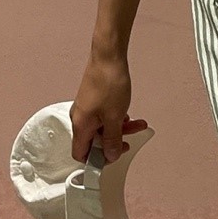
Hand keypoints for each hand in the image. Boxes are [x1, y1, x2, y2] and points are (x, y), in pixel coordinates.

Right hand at [70, 48, 148, 163]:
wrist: (108, 57)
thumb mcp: (115, 118)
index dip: (96, 161)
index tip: (111, 158)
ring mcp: (87, 109)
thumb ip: (112, 139)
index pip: (80, 154)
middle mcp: (80, 118)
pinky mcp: (94, 101)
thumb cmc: (108, 82)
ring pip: (103, 128)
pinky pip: (104, 117)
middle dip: (114, 142)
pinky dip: (117, 118)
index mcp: (81, 126)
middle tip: (128, 141)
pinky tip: (129, 115)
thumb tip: (110, 155)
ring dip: (120, 129)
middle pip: (95, 141)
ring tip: (137, 124)